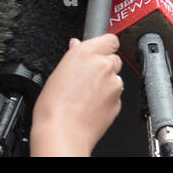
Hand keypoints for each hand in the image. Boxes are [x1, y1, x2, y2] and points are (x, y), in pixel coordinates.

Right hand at [30, 35, 123, 156]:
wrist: (62, 133)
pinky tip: (90, 106)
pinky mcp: (118, 101)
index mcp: (86, 53)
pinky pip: (115, 95)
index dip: (104, 46)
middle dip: (104, 66)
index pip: (110, 39)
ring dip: (106, 84)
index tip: (99, 52)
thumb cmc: (53, 107)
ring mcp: (114, 83)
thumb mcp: (57, 73)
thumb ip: (74, 56)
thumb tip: (77, 45)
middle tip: (87, 78)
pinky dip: (106, 99)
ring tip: (85, 96)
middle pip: (113, 59)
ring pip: (115, 78)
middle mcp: (103, 65)